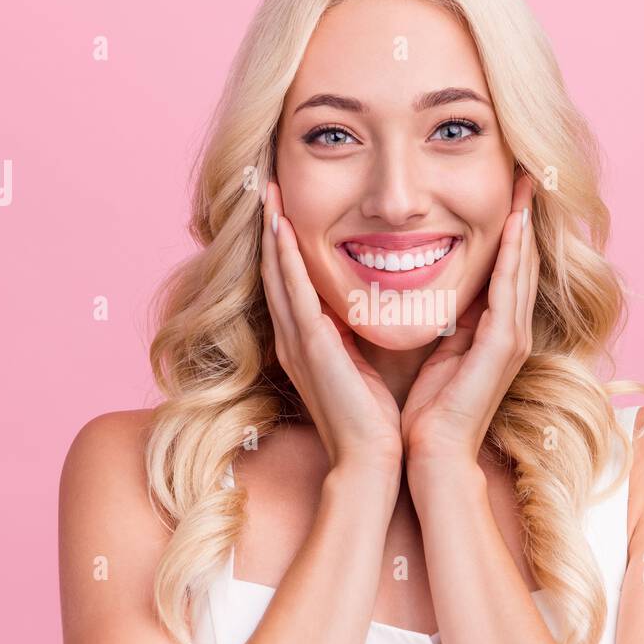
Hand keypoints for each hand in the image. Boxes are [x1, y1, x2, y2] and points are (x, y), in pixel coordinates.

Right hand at [261, 180, 402, 472]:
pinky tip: (280, 228)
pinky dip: (284, 259)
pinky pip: (293, 292)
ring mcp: (297, 341)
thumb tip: (378, 303)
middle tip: (266, 183)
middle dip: (270, 227)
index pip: (291, 281)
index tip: (286, 205)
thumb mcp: (366, 363)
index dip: (284, 242)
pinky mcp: (309, 347)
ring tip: (265, 191)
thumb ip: (362, 334)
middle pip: (274, 270)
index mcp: (309, 341)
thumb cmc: (376, 419)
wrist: (372, 460)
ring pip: (277, 273)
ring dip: (271, 230)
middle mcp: (294, 337)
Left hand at [400, 172, 538, 465]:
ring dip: (525, 224)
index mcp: (492, 332)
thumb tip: (428, 290)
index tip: (505, 190)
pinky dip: (514, 256)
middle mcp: (511, 331)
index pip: (505, 268)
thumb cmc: (424, 413)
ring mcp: (512, 340)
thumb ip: (441, 323)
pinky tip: (514, 226)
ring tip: (527, 184)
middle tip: (525, 170)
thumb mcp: (434, 354)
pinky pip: (510, 291)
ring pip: (523, 268)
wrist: (428, 456)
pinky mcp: (503, 349)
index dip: (508, 228)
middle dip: (524, 215)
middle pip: (522, 260)